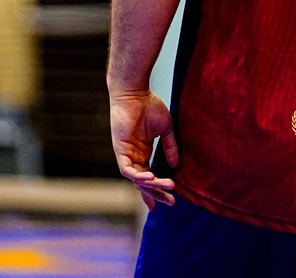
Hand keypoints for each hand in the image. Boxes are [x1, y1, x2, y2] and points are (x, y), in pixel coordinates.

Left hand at [109, 89, 179, 210]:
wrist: (134, 92)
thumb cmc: (149, 106)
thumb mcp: (165, 130)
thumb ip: (170, 147)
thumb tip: (175, 166)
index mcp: (143, 152)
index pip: (148, 177)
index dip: (156, 191)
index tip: (168, 202)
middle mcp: (133, 156)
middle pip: (143, 183)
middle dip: (156, 194)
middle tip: (170, 203)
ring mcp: (126, 154)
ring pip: (137, 178)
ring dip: (152, 184)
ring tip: (167, 186)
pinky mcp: (119, 149)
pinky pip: (127, 169)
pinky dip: (138, 175)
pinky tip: (151, 177)